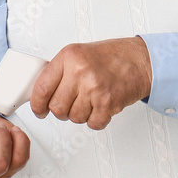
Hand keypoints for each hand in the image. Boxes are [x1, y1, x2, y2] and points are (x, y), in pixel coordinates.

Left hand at [31, 37, 152, 129]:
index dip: (37, 104)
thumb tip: (41, 92)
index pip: (42, 87)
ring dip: (80, 114)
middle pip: (56, 107)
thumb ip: (59, 70)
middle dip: (61, 110)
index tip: (38, 110)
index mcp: (69, 57)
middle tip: (69, 104)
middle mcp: (80, 72)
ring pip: (73, 117)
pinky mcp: (108, 104)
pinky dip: (95, 120)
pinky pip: (92, 123)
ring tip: (89, 100)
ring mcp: (94, 89)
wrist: (141, 60)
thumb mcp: (78, 53)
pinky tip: (99, 106)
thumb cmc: (111, 56)